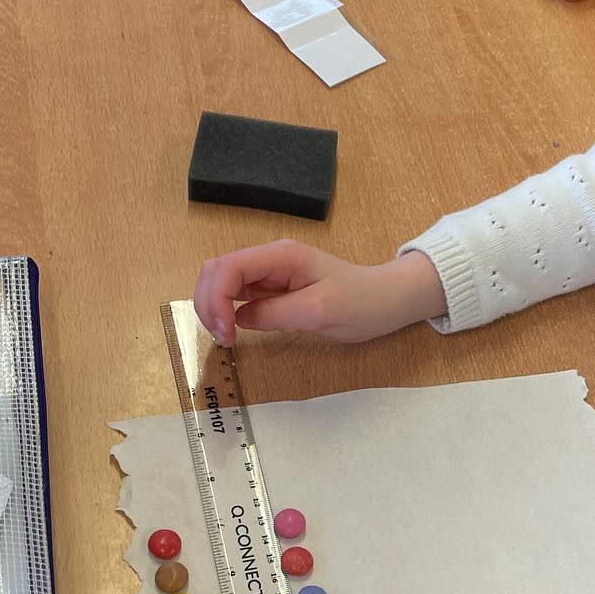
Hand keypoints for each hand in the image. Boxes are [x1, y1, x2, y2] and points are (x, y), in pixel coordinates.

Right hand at [192, 241, 445, 344]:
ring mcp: (269, 272)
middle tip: (222, 338)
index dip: (215, 298)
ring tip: (226, 336)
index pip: (228, 267)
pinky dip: (225, 310)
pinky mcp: (272, 287)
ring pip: (221, 280)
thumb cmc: (361, 303)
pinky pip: (236, 293)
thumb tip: (240, 318)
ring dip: (212, 306)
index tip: (225, 333)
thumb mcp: (319, 312)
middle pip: (216, 269)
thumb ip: (276, 313)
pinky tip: (233, 329)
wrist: (387, 300)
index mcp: (281, 256)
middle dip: (207, 302)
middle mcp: (270, 258)